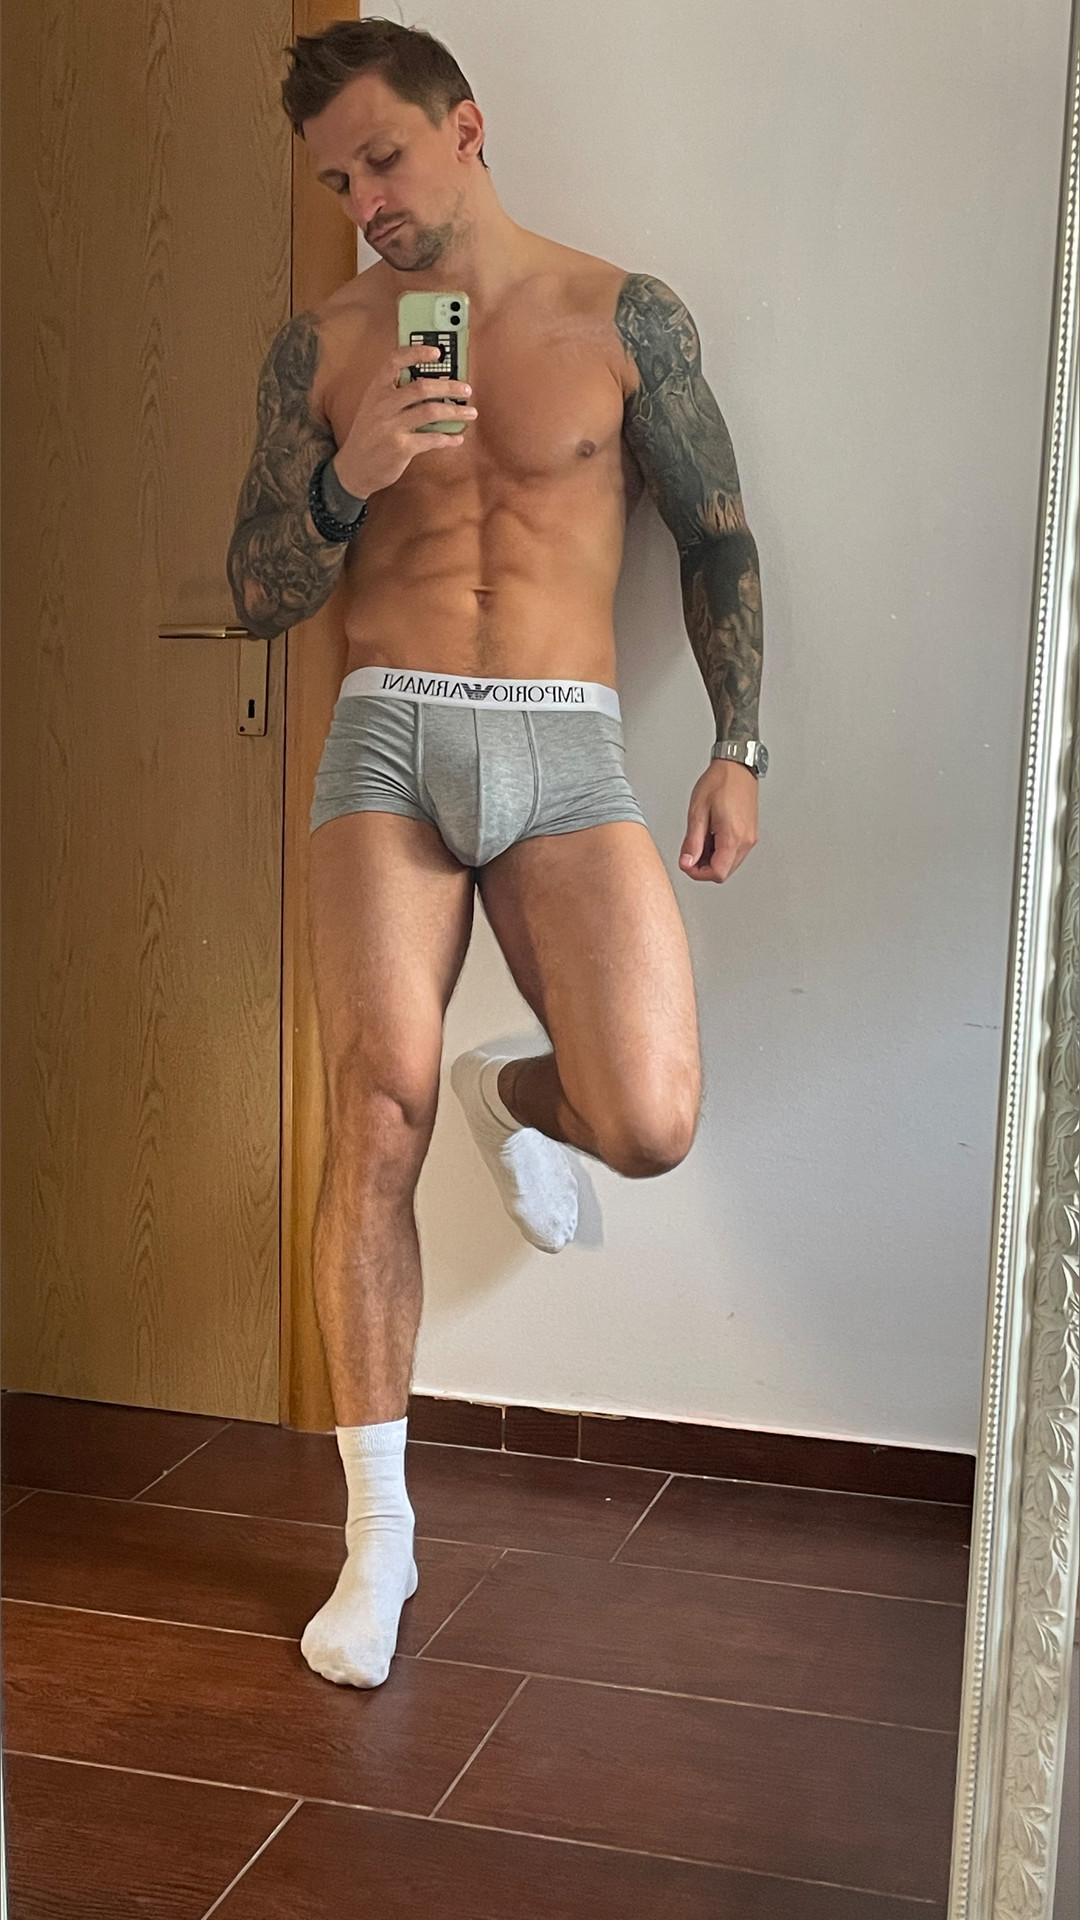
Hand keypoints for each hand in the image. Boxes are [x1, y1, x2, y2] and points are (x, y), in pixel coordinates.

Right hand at [332, 344, 476, 496]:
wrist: (354, 467)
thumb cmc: (369, 435)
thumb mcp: (373, 408)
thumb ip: (394, 394)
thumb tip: (431, 385)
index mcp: (376, 390)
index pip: (395, 361)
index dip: (417, 353)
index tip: (437, 352)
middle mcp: (382, 405)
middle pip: (422, 387)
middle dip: (449, 387)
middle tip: (466, 389)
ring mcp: (391, 427)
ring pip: (431, 412)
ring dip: (456, 412)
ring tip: (470, 412)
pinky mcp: (400, 448)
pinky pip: (431, 439)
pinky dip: (448, 439)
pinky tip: (456, 438)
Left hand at [679, 758, 758, 882]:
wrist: (737, 767)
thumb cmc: (719, 782)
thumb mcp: (698, 812)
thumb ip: (692, 842)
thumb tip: (687, 862)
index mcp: (733, 836)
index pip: (717, 873)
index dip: (699, 873)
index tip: (687, 863)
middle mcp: (746, 840)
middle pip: (724, 872)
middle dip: (704, 868)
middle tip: (690, 852)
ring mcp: (750, 838)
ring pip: (729, 864)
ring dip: (712, 859)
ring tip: (701, 839)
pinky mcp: (750, 834)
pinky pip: (735, 853)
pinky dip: (721, 851)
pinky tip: (711, 836)